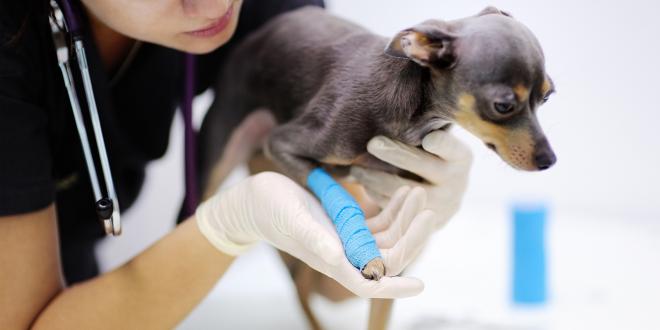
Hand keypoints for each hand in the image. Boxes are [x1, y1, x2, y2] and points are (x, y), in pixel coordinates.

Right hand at [195, 172, 434, 297]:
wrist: (255, 199)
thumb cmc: (270, 211)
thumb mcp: (295, 222)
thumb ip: (318, 242)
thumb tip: (341, 261)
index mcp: (332, 262)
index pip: (369, 282)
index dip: (394, 287)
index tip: (420, 285)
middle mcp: (344, 254)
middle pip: (387, 256)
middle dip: (410, 236)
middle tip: (429, 210)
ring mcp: (346, 238)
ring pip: (386, 237)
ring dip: (405, 218)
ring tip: (417, 191)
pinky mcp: (345, 222)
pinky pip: (377, 221)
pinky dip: (392, 208)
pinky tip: (401, 191)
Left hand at [352, 130, 472, 230]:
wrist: (442, 194)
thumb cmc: (432, 157)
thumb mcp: (435, 144)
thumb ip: (423, 131)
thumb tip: (390, 112)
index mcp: (461, 157)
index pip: (451, 148)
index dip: (442, 145)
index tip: (428, 139)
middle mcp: (456, 182)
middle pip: (422, 166)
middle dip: (395, 153)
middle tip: (371, 143)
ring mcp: (442, 205)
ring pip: (403, 190)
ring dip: (376, 178)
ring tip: (356, 169)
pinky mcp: (423, 223)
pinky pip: (395, 208)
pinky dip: (376, 194)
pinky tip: (364, 184)